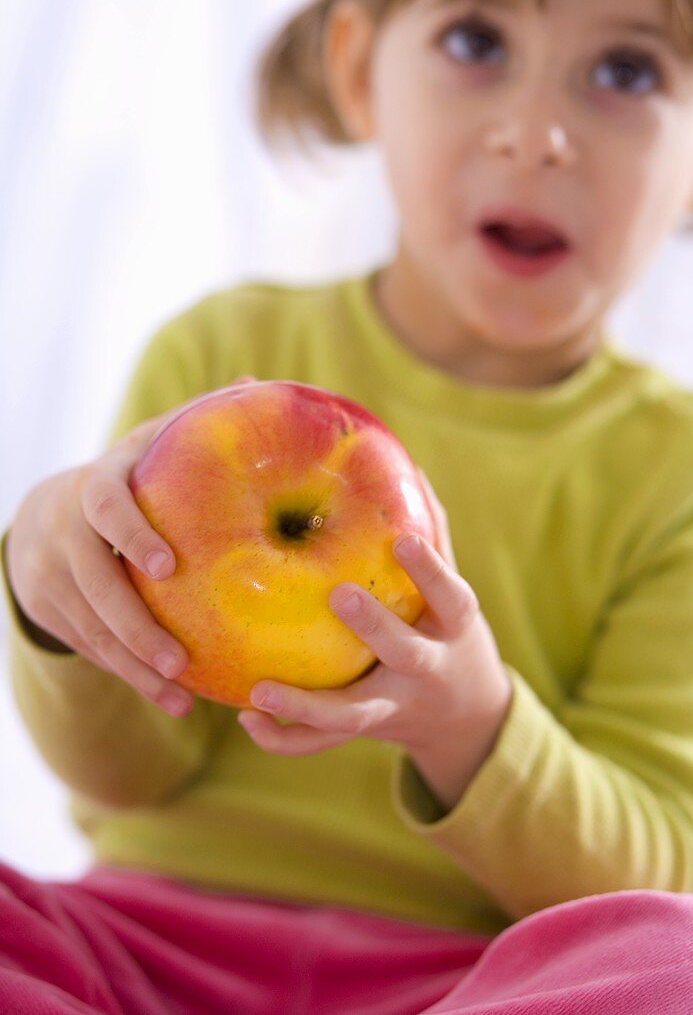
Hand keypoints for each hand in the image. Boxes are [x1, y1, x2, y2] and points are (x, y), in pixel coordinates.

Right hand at [5, 375, 257, 718]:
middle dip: (134, 626)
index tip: (168, 565)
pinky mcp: (54, 613)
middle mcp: (66, 532)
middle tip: (180, 657)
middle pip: (93, 585)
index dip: (131, 534)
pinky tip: (172, 699)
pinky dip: (129, 676)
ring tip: (182, 697)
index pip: (105, 506)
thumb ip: (198, 420)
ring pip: (91, 630)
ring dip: (135, 667)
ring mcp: (53, 577)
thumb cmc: (128, 476)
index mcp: (97, 485)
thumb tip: (258, 381)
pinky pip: (92, 651)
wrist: (46, 516)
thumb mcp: (151, 444)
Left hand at [239, 469, 512, 808]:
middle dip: (376, 627)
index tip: (403, 539)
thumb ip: (433, 531)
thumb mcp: (450, 590)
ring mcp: (396, 708)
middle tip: (339, 595)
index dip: (430, 569)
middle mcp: (427, 670)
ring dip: (307, 706)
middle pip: (406, 654)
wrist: (465, 716)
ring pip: (354, 716)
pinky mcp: (366, 732)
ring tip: (259, 691)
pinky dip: (285, 738)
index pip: (450, 597)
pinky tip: (247, 719)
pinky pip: (323, 744)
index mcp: (453, 628)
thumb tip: (407, 462)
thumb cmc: (446, 629)